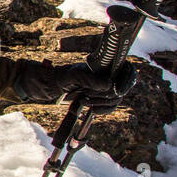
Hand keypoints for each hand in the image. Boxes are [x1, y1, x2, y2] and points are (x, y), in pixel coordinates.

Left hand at [17, 60, 136, 109]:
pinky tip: (91, 109)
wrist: (48, 85)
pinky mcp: (99, 98)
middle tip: (88, 96)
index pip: (128, 70)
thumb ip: (89, 79)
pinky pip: (109, 107)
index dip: (128, 80)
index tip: (118, 90)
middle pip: (122, 88)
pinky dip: (102, 110)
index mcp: (105, 66)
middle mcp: (108, 76)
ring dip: (103, 104)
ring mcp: (104, 87)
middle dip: (108, 96)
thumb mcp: (73, 76)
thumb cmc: (60, 76)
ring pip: (116, 99)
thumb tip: (109, 85)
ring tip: (85, 102)